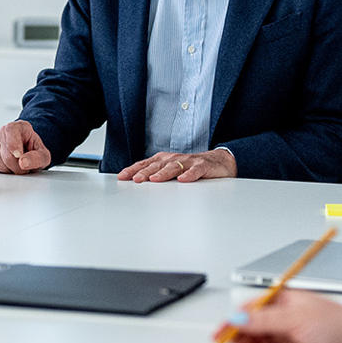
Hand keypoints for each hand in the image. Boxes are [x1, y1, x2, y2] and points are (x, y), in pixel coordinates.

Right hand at [0, 121, 51, 173]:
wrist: (25, 150)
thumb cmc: (33, 151)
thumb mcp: (43, 155)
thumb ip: (37, 158)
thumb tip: (23, 162)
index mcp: (18, 126)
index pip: (11, 132)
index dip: (14, 146)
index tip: (18, 155)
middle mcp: (2, 131)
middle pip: (6, 155)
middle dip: (17, 167)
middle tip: (23, 168)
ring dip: (8, 170)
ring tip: (15, 165)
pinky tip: (5, 165)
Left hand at [118, 149, 234, 182]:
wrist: (219, 162)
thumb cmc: (192, 167)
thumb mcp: (172, 171)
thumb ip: (157, 175)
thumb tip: (137, 183)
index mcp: (165, 160)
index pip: (146, 164)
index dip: (133, 169)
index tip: (122, 177)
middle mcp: (175, 159)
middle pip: (157, 165)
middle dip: (145, 172)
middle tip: (136, 179)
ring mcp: (189, 162)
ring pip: (174, 166)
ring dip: (164, 173)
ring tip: (154, 179)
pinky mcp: (203, 166)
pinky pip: (196, 170)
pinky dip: (189, 175)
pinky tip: (183, 180)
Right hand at [227, 290, 341, 342]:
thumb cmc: (338, 325)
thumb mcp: (295, 317)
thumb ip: (264, 319)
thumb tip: (238, 318)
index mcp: (282, 301)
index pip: (249, 309)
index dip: (233, 321)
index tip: (220, 332)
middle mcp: (282, 319)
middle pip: (250, 329)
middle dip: (239, 339)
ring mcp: (286, 339)